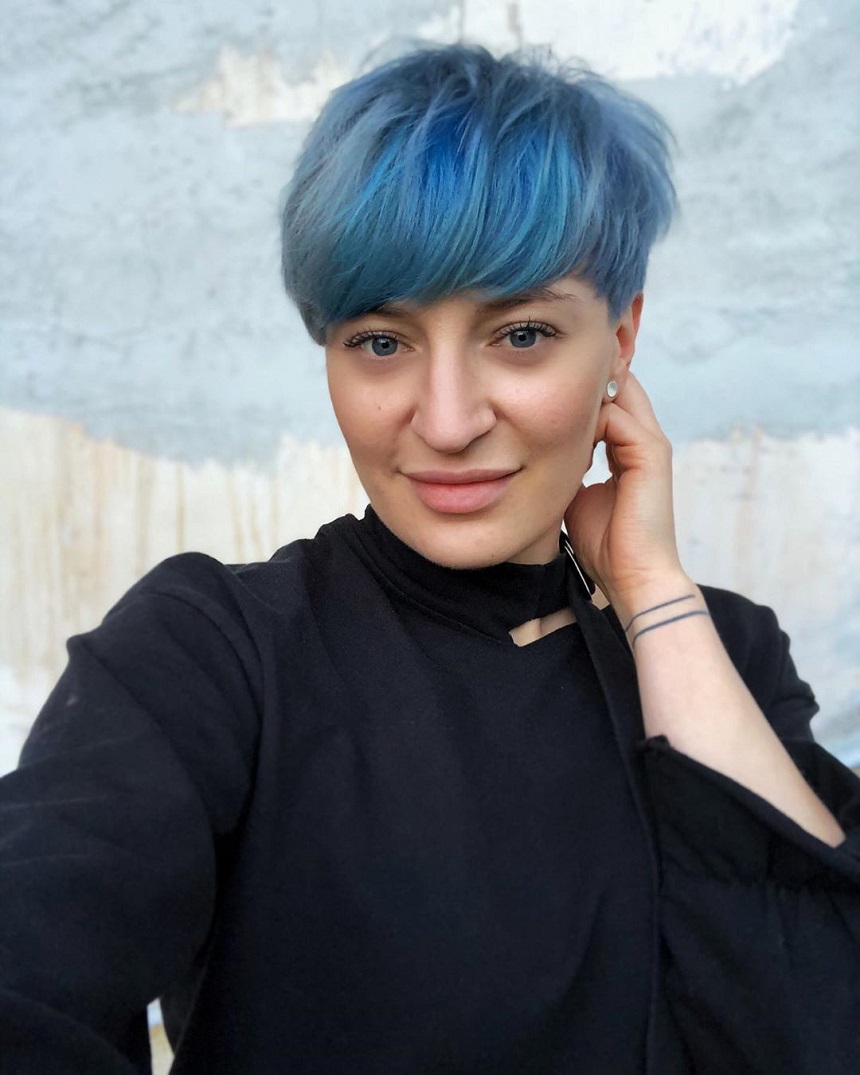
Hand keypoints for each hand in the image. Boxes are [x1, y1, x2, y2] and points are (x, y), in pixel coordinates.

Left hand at [563, 373, 687, 614]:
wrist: (632, 576)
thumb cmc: (605, 545)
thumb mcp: (576, 495)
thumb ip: (568, 468)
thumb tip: (537, 453)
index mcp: (628, 451)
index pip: (609, 402)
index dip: (578, 393)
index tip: (539, 396)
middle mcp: (643, 441)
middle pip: (620, 386)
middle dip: (585, 379)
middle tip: (542, 380)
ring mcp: (650, 445)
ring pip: (620, 392)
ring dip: (584, 393)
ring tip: (547, 398)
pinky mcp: (651, 454)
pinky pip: (617, 416)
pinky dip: (588, 417)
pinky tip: (558, 432)